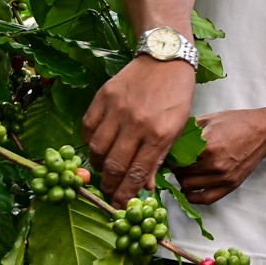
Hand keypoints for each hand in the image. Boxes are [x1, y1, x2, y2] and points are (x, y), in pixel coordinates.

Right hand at [82, 57, 196, 202]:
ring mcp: (117, 109)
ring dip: (98, 166)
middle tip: (109, 193)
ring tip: (104, 171)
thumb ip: (159, 158)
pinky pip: (88, 128)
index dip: (126, 194)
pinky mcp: (103, 96)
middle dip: (110, 186)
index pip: (137, 173)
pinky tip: (98, 147)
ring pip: (97, 149)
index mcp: (160, 133)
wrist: (165, 58)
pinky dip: (89, 142)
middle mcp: (137, 123)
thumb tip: (146, 186)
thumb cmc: (176, 96)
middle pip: (114, 165)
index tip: (120, 206)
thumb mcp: (177, 129)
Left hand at [173, 109, 265, 204]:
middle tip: (175, 162)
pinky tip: (189, 189)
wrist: (264, 132)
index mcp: (207, 146)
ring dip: (182, 180)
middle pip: (180, 173)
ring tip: (184, 171)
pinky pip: (205, 199)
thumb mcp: (209, 119)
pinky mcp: (230, 185)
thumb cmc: (238, 122)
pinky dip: (193, 197)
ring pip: (189, 186)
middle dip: (175, 168)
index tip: (168, 155)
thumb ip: (189, 130)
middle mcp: (214, 164)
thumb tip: (169, 140)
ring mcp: (223, 177)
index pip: (176, 159)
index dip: (168, 157)